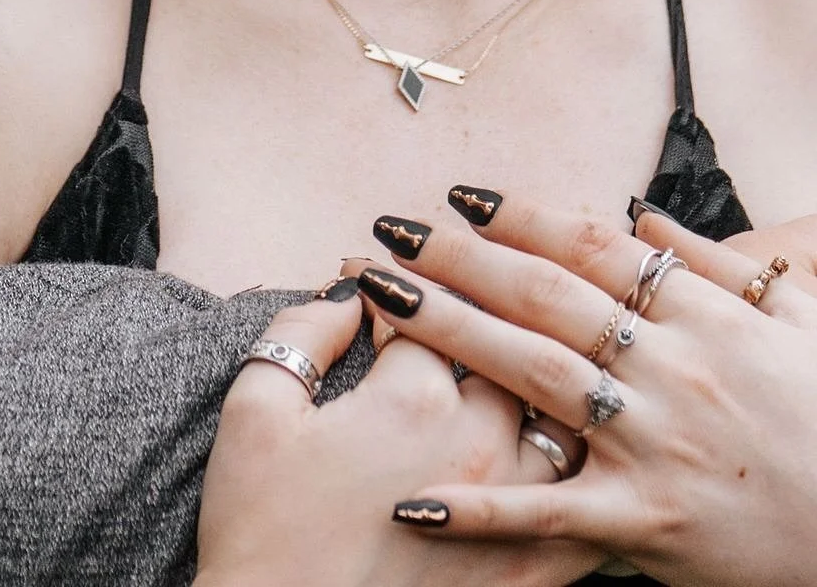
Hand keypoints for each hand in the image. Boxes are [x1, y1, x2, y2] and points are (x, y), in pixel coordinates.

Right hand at [195, 285, 600, 586]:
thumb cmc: (263, 530)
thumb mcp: (256, 410)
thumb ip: (303, 331)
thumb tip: (347, 292)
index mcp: (409, 400)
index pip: (427, 305)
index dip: (395, 284)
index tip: (371, 280)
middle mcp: (474, 444)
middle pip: (504, 345)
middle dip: (475, 313)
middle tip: (450, 304)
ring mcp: (510, 510)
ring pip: (558, 414)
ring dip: (538, 381)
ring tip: (517, 362)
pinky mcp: (527, 571)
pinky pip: (582, 507)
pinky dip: (583, 471)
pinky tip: (574, 450)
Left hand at [355, 188, 816, 585]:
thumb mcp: (796, 319)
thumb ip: (717, 264)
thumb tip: (640, 215)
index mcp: (703, 316)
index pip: (593, 248)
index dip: (521, 216)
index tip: (461, 195)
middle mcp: (671, 369)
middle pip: (545, 297)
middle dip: (458, 259)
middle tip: (389, 233)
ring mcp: (654, 444)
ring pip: (533, 375)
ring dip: (449, 332)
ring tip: (378, 299)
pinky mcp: (647, 522)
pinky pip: (551, 512)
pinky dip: (481, 507)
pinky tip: (414, 497)